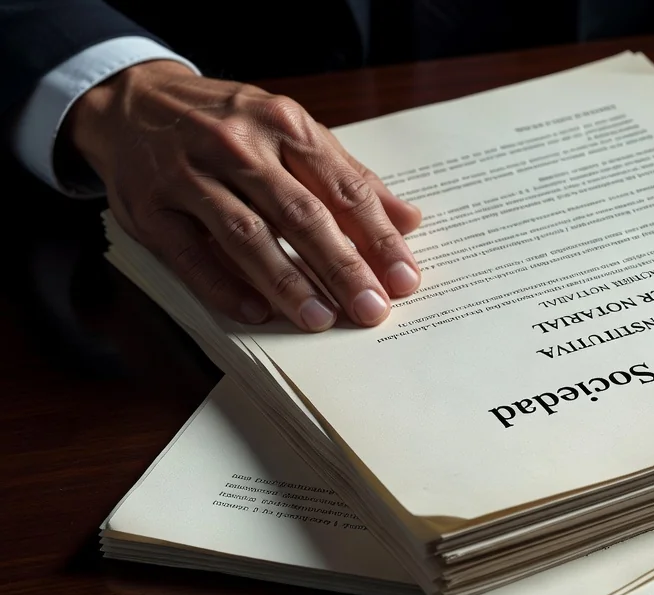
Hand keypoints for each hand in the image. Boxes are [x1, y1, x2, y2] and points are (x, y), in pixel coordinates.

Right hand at [67, 61, 422, 330]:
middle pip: (301, 214)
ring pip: (248, 234)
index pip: (343, 189)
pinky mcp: (149, 207)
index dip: (377, 238)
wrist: (131, 102)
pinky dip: (224, 286)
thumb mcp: (290, 130)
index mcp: (284, 124)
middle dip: (342, 267)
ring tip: (321, 318)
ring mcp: (189, 175)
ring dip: (288, 282)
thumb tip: (408, 220)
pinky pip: (191, 254)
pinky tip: (256, 312)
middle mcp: (238, 146)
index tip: (405, 279)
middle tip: (372, 309)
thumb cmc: (227, 123)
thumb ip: (349, 176)